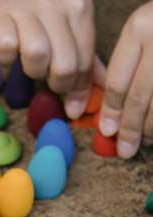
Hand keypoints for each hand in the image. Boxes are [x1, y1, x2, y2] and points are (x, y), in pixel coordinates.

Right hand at [0, 0, 95, 118]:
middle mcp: (58, 6)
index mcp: (80, 8)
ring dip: (33, 71)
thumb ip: (83, 50)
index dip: (79, 88)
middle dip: (58, 84)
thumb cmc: (37, 4)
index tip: (72, 106)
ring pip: (37, 56)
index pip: (85, 58)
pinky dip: (5, 57)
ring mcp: (27, 9)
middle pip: (65, 63)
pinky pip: (6, 48)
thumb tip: (99, 86)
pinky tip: (7, 52)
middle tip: (49, 84)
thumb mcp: (68, 18)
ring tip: (29, 66)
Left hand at [98, 2, 152, 157]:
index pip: (117, 82)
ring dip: (151, 129)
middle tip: (125, 150)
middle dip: (130, 129)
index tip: (107, 131)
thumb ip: (126, 67)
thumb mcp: (143, 31)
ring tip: (146, 141)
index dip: (110, 112)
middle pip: (138, 97)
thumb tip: (109, 116)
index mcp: (139, 29)